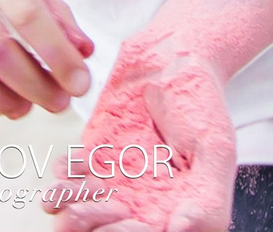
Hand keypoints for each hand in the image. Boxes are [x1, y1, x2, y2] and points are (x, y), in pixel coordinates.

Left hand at [48, 35, 236, 231]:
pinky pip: (73, 173)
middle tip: (75, 216)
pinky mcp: (94, 155)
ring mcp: (116, 180)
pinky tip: (64, 166)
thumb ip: (207, 200)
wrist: (174, 57)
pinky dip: (65, 173)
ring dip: (69, 204)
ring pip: (85, 206)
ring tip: (57, 197)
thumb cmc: (202, 104)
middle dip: (90, 223)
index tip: (118, 227)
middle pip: (109, 228)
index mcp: (174, 211)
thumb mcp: (216, 151)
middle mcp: (142, 203)